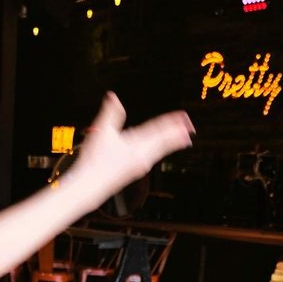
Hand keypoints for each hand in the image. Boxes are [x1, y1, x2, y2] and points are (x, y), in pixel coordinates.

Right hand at [71, 93, 194, 196]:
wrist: (91, 184)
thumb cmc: (95, 159)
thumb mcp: (101, 131)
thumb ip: (110, 113)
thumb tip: (113, 97)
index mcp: (136, 143)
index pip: (158, 128)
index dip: (171, 121)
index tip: (183, 117)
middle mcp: (142, 155)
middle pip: (164, 141)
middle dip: (178, 132)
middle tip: (191, 127)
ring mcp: (140, 164)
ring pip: (161, 150)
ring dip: (173, 143)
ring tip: (184, 139)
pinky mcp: (136, 170)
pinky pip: (154, 156)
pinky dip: (162, 150)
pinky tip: (160, 150)